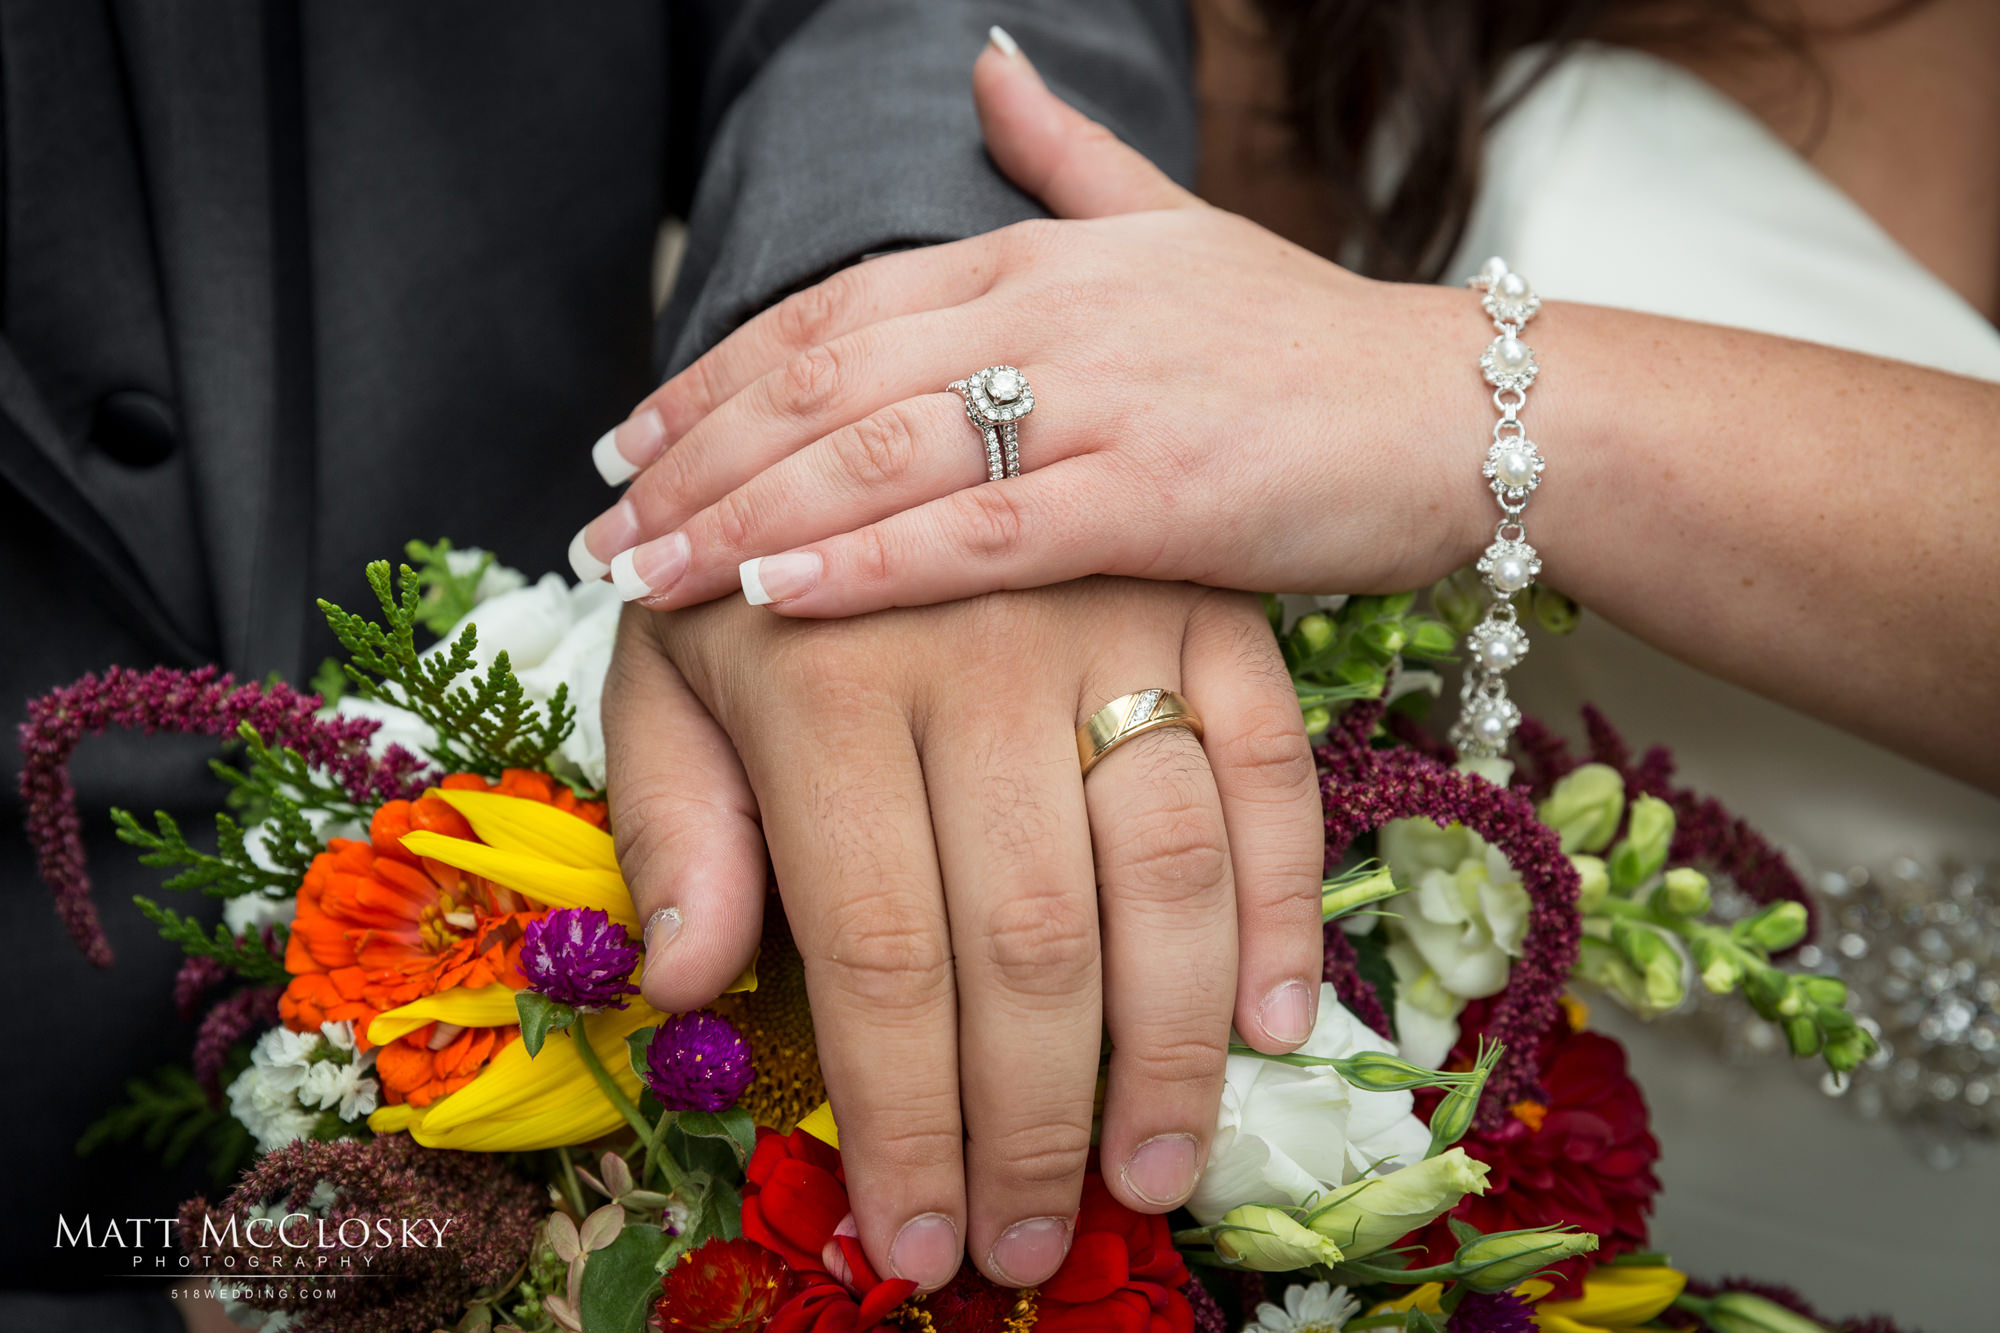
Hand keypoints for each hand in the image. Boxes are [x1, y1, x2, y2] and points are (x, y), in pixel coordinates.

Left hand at [569, 37, 1484, 617]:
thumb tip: (986, 62)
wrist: (1462, 411)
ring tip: (647, 578)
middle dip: (697, 459)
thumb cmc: (1305, 345)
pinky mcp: (1158, 496)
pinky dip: (868, 562)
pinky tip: (776, 594)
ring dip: (745, 516)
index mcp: (1036, 256)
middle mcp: (1050, 312)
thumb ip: (1065, 155)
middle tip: (600, 530)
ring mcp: (1102, 400)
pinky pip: (981, 530)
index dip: (714, 377)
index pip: (832, 313)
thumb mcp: (1173, 228)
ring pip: (881, 455)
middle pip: (826, 381)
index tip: (628, 445)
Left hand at [601, 579, 1324, 1289]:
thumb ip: (672, 822)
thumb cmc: (771, 570)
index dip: (904, 1121)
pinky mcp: (1218, 607)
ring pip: (1164, 871)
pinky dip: (1283, 909)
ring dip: (1172, 1054)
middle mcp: (982, 646)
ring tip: (1154, 1177)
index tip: (919, 1245)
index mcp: (826, 675)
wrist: (907, 390)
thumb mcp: (673, 669)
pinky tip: (1275, 1029)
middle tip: (1030, 1247)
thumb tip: (684, 987)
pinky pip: (1270, 776)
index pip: (877, 951)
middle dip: (1031, 1125)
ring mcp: (1119, 618)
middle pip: (1029, 939)